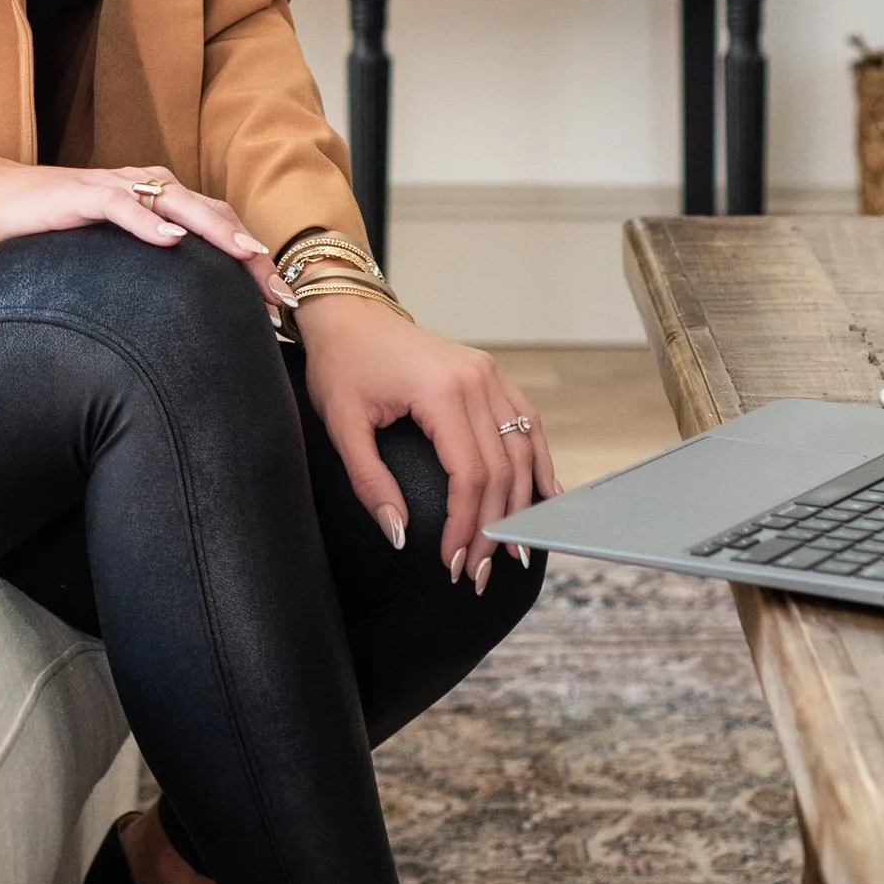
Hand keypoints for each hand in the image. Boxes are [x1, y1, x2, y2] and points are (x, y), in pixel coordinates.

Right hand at [0, 142, 282, 302]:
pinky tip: (171, 240)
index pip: (219, 227)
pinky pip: (122, 205)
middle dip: (252, 253)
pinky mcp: (83, 194)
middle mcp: (145, 187)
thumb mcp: (107, 257)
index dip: (254, 262)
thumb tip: (184, 318)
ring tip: (247, 259)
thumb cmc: (48, 233)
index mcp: (157, 201)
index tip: (282, 303)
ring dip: (216, 231)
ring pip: (180, 203)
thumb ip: (143, 272)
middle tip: (281, 294)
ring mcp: (115, 188)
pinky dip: (149, 221)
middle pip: (214, 215)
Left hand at [291, 299, 557, 586]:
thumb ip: (369, 482)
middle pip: (501, 470)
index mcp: (440, 391)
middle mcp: (476, 380)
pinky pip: (526, 423)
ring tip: (514, 550)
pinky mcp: (491, 373)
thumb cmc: (340, 363)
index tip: (453, 562)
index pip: (469, 475)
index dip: (465, 525)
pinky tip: (542, 497)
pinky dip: (537, 462)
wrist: (349, 311)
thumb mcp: (342, 424)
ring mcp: (489, 373)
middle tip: (479, 572)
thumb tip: (400, 535)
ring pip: (523, 450)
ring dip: (521, 504)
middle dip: (493, 527)